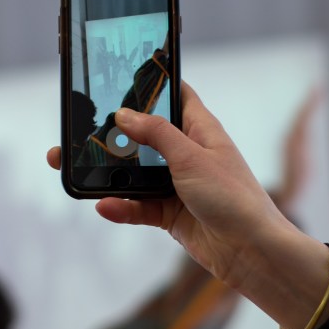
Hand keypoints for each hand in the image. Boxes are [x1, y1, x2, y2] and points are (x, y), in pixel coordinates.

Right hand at [46, 82, 328, 328]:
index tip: (120, 77)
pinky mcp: (170, 214)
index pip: (176, 97)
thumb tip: (124, 114)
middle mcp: (188, 154)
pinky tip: (104, 205)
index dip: (152, 85)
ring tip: (76, 170)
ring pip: (135, 174)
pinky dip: (121, 206)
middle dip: (114, 136)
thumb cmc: (234, 197)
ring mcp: (177, 185)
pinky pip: (138, 206)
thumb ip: (156, 134)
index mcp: (201, 130)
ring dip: (110, 174)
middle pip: (144, 137)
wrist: (251, 251)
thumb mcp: (192, 157)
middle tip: (80, 132)